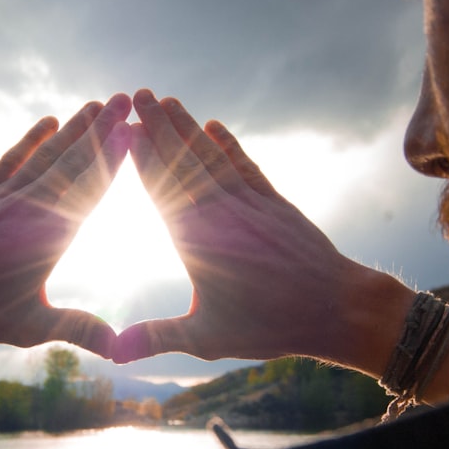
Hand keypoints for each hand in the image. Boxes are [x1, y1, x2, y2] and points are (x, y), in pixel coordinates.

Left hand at [0, 94, 131, 358]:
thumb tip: (119, 348)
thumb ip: (76, 328)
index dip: (113, 159)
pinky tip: (49, 121)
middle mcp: (30, 205)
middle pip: (73, 160)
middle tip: (127, 99)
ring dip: (74, 127)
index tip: (134, 130)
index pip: (89, 189)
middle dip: (102, 129)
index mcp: (49, 235)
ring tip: (98, 104)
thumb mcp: (28, 325)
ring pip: (47, 153)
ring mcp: (4, 193)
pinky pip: (13, 157)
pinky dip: (33, 138)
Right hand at [114, 90, 413, 373]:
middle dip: (160, 126)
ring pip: (212, 156)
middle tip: (138, 95)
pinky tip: (213, 127)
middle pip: (185, 161)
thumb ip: (156, 337)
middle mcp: (222, 213)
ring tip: (167, 101)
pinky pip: (245, 165)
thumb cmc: (270, 327)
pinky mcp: (274, 203)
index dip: (142, 158)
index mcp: (199, 241)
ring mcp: (250, 203)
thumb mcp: (206, 339)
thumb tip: (111, 353)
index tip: (124, 129)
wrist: (337, 308)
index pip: (163, 189)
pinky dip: (228, 145)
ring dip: (188, 127)